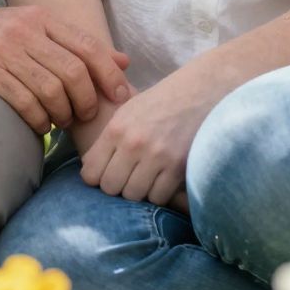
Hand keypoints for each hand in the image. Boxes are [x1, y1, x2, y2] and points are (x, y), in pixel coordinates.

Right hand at [0, 2, 130, 135]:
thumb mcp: (30, 28)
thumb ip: (74, 44)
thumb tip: (123, 61)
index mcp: (40, 17)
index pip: (87, 45)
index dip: (109, 74)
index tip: (120, 97)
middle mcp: (24, 30)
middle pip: (72, 71)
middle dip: (87, 100)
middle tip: (86, 116)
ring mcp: (3, 49)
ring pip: (50, 89)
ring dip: (63, 113)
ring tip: (62, 122)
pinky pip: (23, 101)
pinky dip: (38, 120)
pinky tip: (40, 126)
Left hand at [79, 60, 217, 205]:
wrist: (200, 92)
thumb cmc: (162, 103)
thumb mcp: (128, 112)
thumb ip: (108, 140)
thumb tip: (89, 172)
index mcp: (116, 128)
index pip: (91, 173)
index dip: (97, 178)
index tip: (106, 174)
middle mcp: (133, 143)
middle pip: (110, 188)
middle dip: (117, 187)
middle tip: (127, 178)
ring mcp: (156, 157)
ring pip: (134, 195)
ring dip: (139, 191)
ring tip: (146, 178)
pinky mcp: (178, 167)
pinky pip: (159, 197)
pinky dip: (160, 193)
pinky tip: (163, 179)